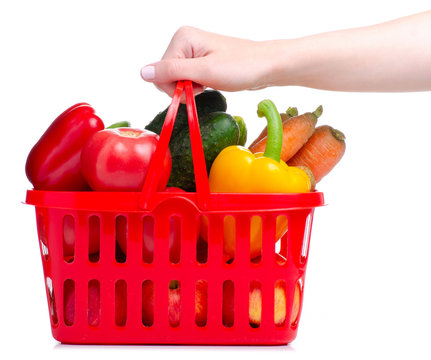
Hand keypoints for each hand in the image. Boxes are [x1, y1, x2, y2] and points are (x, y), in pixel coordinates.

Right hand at [140, 26, 276, 96]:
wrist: (266, 67)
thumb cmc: (241, 67)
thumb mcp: (204, 72)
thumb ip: (172, 72)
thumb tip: (143, 73)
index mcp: (182, 38)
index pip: (160, 72)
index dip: (175, 87)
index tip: (196, 88)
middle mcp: (185, 42)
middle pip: (167, 76)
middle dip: (183, 88)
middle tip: (205, 86)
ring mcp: (193, 51)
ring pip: (177, 80)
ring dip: (192, 88)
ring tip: (210, 83)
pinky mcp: (201, 60)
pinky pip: (188, 79)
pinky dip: (197, 86)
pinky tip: (210, 83)